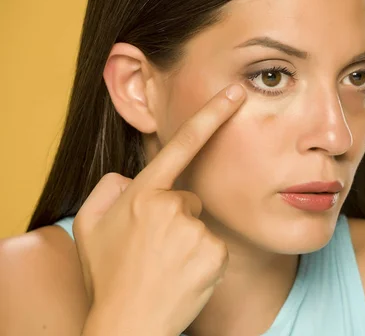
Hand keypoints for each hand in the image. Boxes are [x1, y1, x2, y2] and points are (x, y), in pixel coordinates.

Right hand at [74, 84, 245, 335]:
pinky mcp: (214, 253)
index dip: (211, 115)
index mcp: (141, 194)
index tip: (235, 93)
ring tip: (166, 265)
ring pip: (202, 224)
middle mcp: (170, 206)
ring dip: (189, 241)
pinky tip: (183, 275)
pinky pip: (214, 246)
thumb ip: (108, 188)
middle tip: (155, 249)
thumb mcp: (89, 225)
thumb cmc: (109, 274)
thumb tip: (132, 176)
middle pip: (189, 198)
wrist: (129, 323)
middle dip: (177, 217)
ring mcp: (194, 231)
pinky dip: (203, 259)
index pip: (181, 145)